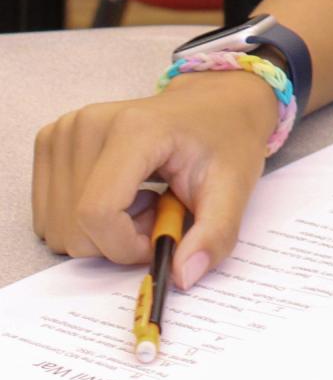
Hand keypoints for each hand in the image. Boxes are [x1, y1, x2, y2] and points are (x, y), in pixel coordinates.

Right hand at [32, 72, 277, 288]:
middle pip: (75, 226)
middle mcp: (89, 124)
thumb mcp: (234, 186)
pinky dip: (85, 218)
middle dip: (117, 239)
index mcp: (135, 129)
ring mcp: (66, 131)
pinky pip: (51, 213)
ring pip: (58, 226)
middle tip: (158, 211)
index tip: (158, 238)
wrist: (215, 102)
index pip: (97, 212)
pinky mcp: (52, 141)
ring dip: (101, 231)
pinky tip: (121, 192)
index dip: (125, 245)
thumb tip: (183, 276)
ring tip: (143, 198)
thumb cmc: (225, 139)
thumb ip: (215, 233)